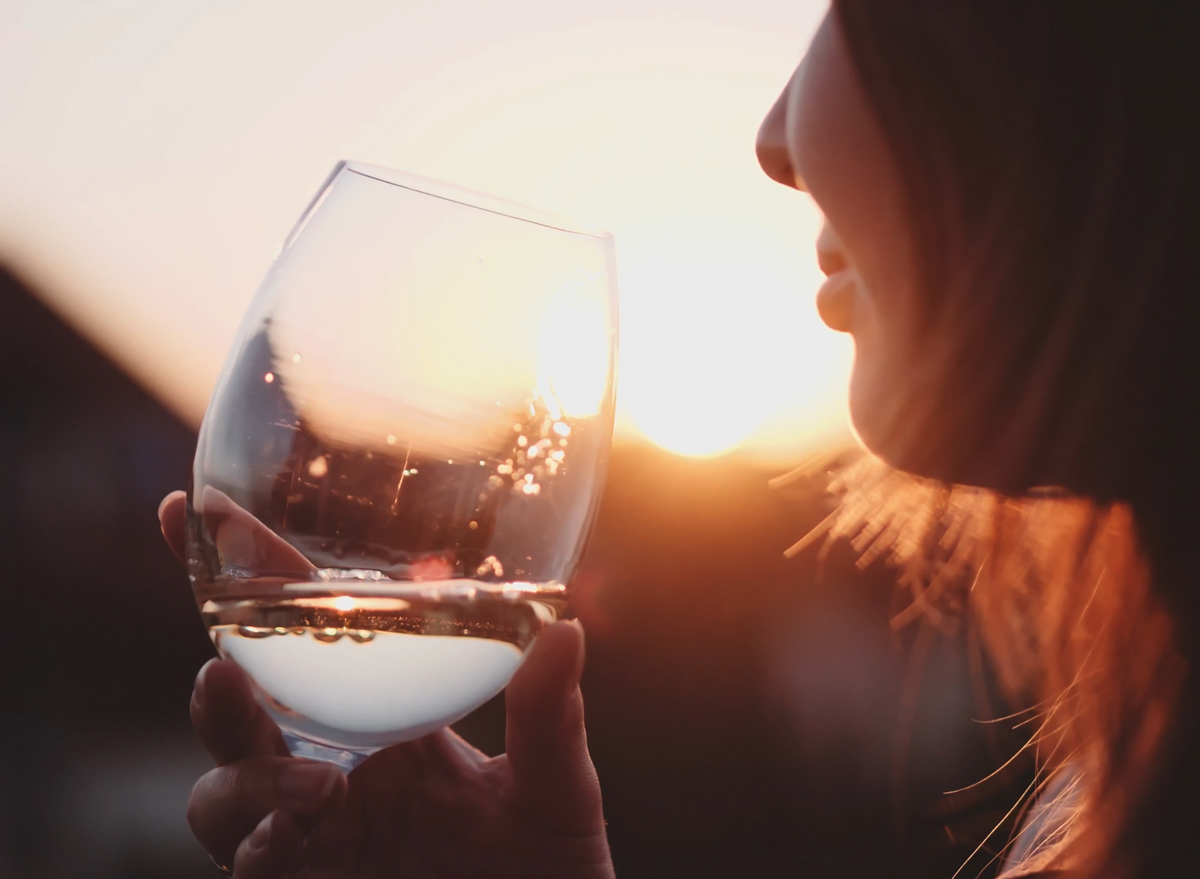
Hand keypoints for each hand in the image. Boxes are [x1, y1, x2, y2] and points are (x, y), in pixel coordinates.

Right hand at [160, 491, 613, 877]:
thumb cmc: (547, 869)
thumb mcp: (557, 788)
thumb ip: (549, 717)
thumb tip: (565, 628)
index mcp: (388, 712)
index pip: (309, 631)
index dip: (249, 574)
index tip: (192, 509)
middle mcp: (335, 760)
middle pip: (242, 701)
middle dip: (215, 675)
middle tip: (221, 668)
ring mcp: (311, 829)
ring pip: (224, 786)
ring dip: (246, 776)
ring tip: (318, 788)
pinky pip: (251, 859)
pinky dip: (263, 841)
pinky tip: (300, 834)